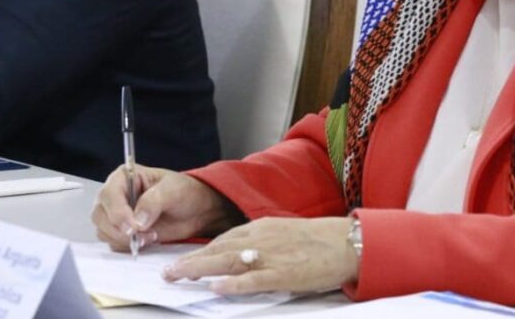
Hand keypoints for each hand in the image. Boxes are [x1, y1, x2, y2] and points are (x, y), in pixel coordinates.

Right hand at [91, 164, 242, 251]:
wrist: (196, 211)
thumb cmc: (185, 192)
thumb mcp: (173, 190)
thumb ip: (154, 201)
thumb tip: (138, 220)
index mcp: (124, 177)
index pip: (109, 194)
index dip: (117, 212)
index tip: (132, 226)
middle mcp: (116, 196)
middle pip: (100, 215)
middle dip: (119, 229)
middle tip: (142, 235)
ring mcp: (117, 215)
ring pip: (104, 231)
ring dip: (125, 239)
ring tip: (150, 236)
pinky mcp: (122, 232)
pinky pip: (114, 243)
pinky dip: (128, 246)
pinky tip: (148, 240)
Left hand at [161, 217, 358, 294]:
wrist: (347, 243)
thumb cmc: (319, 240)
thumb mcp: (286, 232)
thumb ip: (263, 240)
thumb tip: (243, 253)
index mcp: (262, 227)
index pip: (223, 238)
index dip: (201, 250)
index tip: (183, 259)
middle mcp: (261, 238)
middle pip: (218, 249)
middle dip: (190, 261)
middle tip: (167, 272)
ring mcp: (270, 256)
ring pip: (227, 262)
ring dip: (199, 269)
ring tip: (178, 276)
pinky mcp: (282, 274)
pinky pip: (252, 280)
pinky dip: (232, 283)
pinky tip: (215, 287)